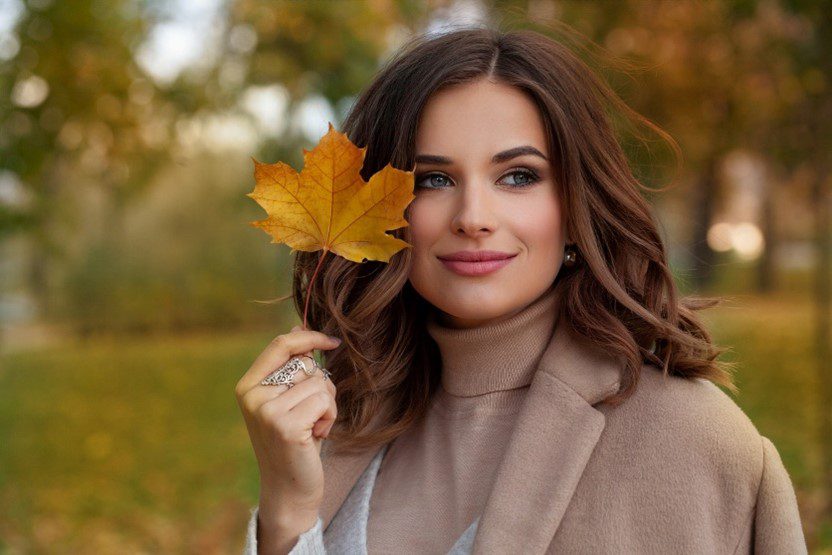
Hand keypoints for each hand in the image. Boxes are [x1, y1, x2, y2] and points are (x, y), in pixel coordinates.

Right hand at [235, 324, 340, 520]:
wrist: (288, 489)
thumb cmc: (294, 441)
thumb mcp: (288, 400)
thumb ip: (290, 367)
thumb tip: (298, 325)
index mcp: (248, 386)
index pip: (281, 344)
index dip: (310, 337)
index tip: (332, 342)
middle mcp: (253, 397)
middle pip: (307, 365)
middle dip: (321, 385)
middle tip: (312, 414)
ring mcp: (267, 412)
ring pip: (319, 383)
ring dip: (327, 405)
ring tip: (312, 427)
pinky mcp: (286, 427)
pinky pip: (325, 401)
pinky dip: (329, 417)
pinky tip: (316, 436)